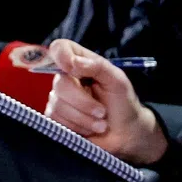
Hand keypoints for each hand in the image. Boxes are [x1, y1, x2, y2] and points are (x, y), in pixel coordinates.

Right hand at [43, 39, 167, 164]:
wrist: (125, 133)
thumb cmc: (122, 103)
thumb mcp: (117, 80)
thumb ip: (97, 66)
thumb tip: (72, 61)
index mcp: (81, 63)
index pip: (60, 48)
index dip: (61, 55)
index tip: (72, 68)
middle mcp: (67, 79)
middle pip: (60, 83)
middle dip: (84, 102)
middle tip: (102, 112)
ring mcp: (60, 99)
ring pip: (58, 106)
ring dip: (84, 118)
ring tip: (100, 123)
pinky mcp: (56, 119)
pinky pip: (56, 121)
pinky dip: (77, 127)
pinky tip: (89, 129)